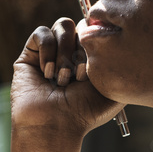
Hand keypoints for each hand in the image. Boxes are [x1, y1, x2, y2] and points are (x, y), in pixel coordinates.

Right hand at [11, 17, 123, 141]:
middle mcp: (71, 52)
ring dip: (65, 52)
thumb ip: (122, 65)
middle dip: (83, 51)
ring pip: (63, 25)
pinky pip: (41, 33)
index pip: (98, 31)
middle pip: (82, 26)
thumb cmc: (85, 113)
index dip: (98, 42)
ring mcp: (51, 52)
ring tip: (63, 79)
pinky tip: (48, 73)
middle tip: (79, 78)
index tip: (95, 68)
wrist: (55, 125)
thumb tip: (119, 40)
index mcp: (91, 58)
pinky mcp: (30, 54)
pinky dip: (48, 51)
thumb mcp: (114, 90)